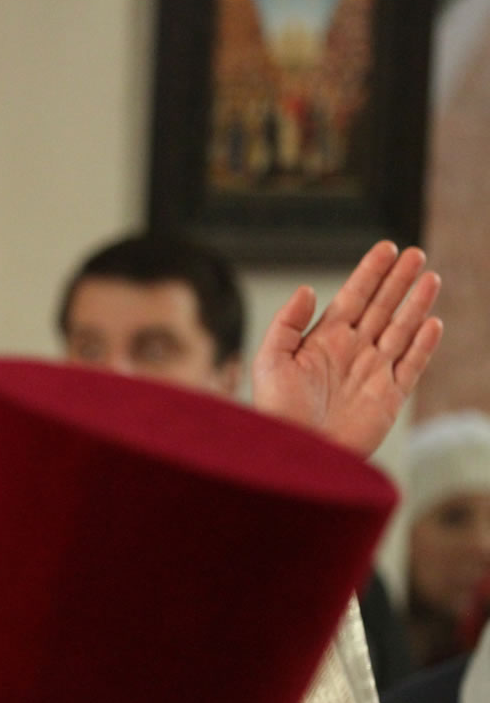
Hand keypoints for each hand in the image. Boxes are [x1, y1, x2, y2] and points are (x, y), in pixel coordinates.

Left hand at [252, 241, 442, 458]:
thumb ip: (287, 323)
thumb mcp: (270, 361)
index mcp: (324, 340)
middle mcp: (352, 352)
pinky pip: (412, 365)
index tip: (386, 248)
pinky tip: (432, 322)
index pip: (353, 298)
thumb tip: (306, 290)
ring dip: (416, 305)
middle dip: (398, 281)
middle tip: (415, 253)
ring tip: (429, 278)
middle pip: (382, 308)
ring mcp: (373, 373)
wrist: (295, 454)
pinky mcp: (389, 397)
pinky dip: (423, 345)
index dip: (370, 273)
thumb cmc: (276, 411)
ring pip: (401, 330)